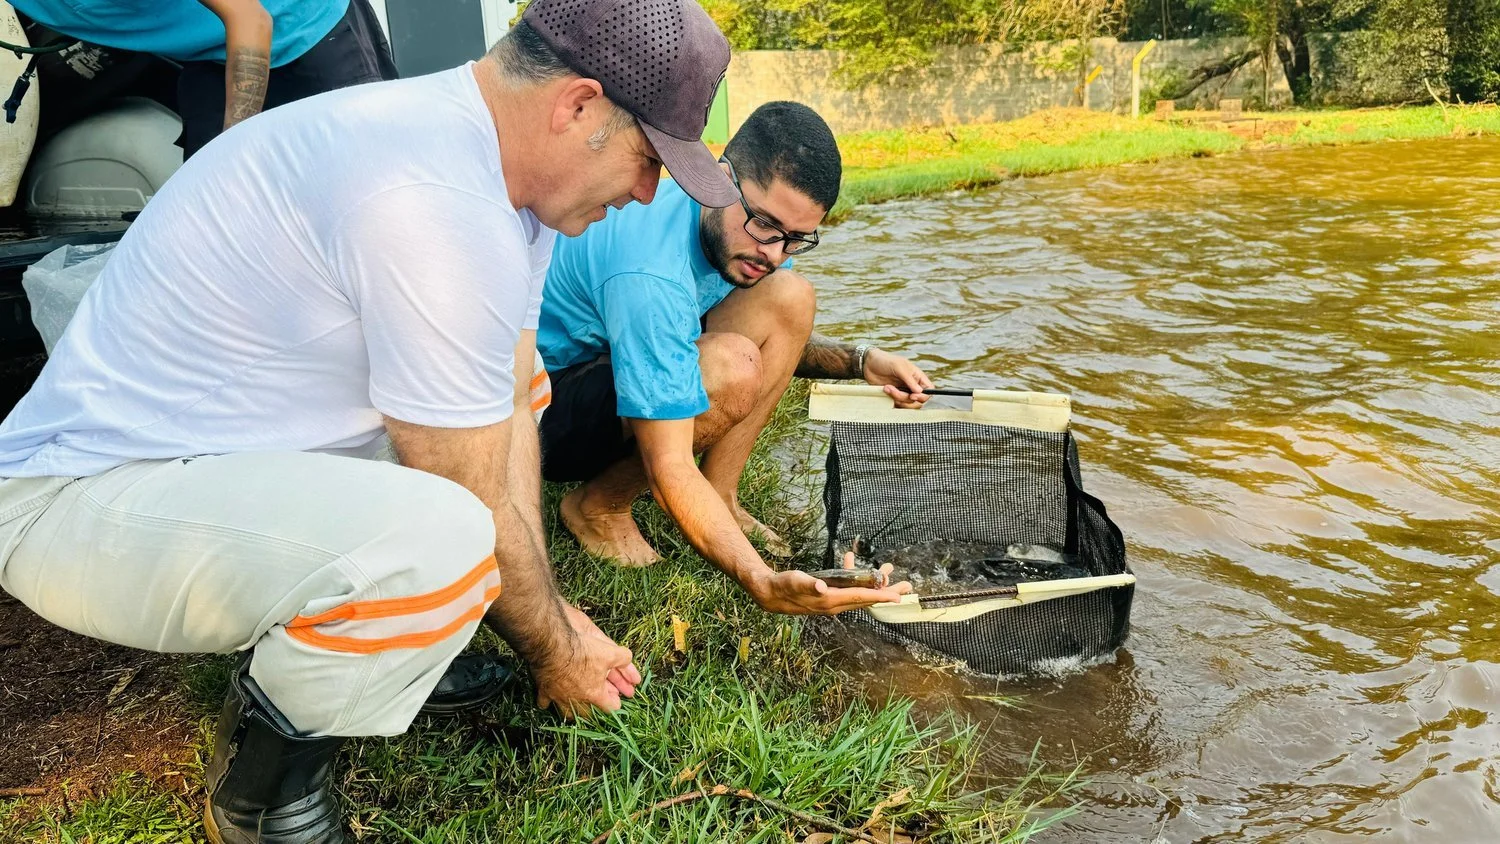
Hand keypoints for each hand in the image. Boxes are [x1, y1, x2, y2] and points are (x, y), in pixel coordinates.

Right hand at [532, 605, 638, 718]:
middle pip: (588, 714)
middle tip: (599, 704)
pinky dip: (548, 702)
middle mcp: (577, 699)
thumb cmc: (581, 651)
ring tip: (577, 709)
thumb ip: (623, 658)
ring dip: (573, 711)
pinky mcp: (544, 691)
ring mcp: (559, 697)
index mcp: (594, 694)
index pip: (609, 707)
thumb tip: (629, 659)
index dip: (616, 703)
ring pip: (567, 713)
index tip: (618, 700)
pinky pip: (545, 702)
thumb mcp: (610, 652)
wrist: (553, 646)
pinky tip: (548, 702)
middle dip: (595, 710)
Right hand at [747, 553, 909, 615]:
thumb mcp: (795, 582)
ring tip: (889, 572)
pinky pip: (849, 587)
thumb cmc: (784, 586)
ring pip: (860, 593)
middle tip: (907, 587)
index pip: (861, 598)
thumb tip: (822, 587)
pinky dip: (856, 576)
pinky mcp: (830, 596)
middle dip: (887, 592)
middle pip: (867, 598)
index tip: (898, 596)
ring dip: (875, 584)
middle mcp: (836, 604)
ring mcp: (834, 601)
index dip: (880, 596)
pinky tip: (852, 561)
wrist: (771, 594)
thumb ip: (809, 585)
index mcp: (831, 601)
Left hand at [862, 348, 933, 409]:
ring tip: (887, 387)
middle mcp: (912, 386)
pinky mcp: (893, 397)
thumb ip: (910, 380)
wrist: (868, 364)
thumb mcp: (899, 367)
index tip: (913, 395)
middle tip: (895, 392)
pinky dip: (892, 400)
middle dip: (907, 399)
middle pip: (919, 401)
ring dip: (897, 398)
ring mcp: (903, 392)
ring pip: (907, 404)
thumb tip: (920, 392)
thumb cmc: (886, 361)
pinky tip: (885, 390)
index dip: (924, 396)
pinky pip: (897, 405)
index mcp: (917, 377)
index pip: (929, 390)